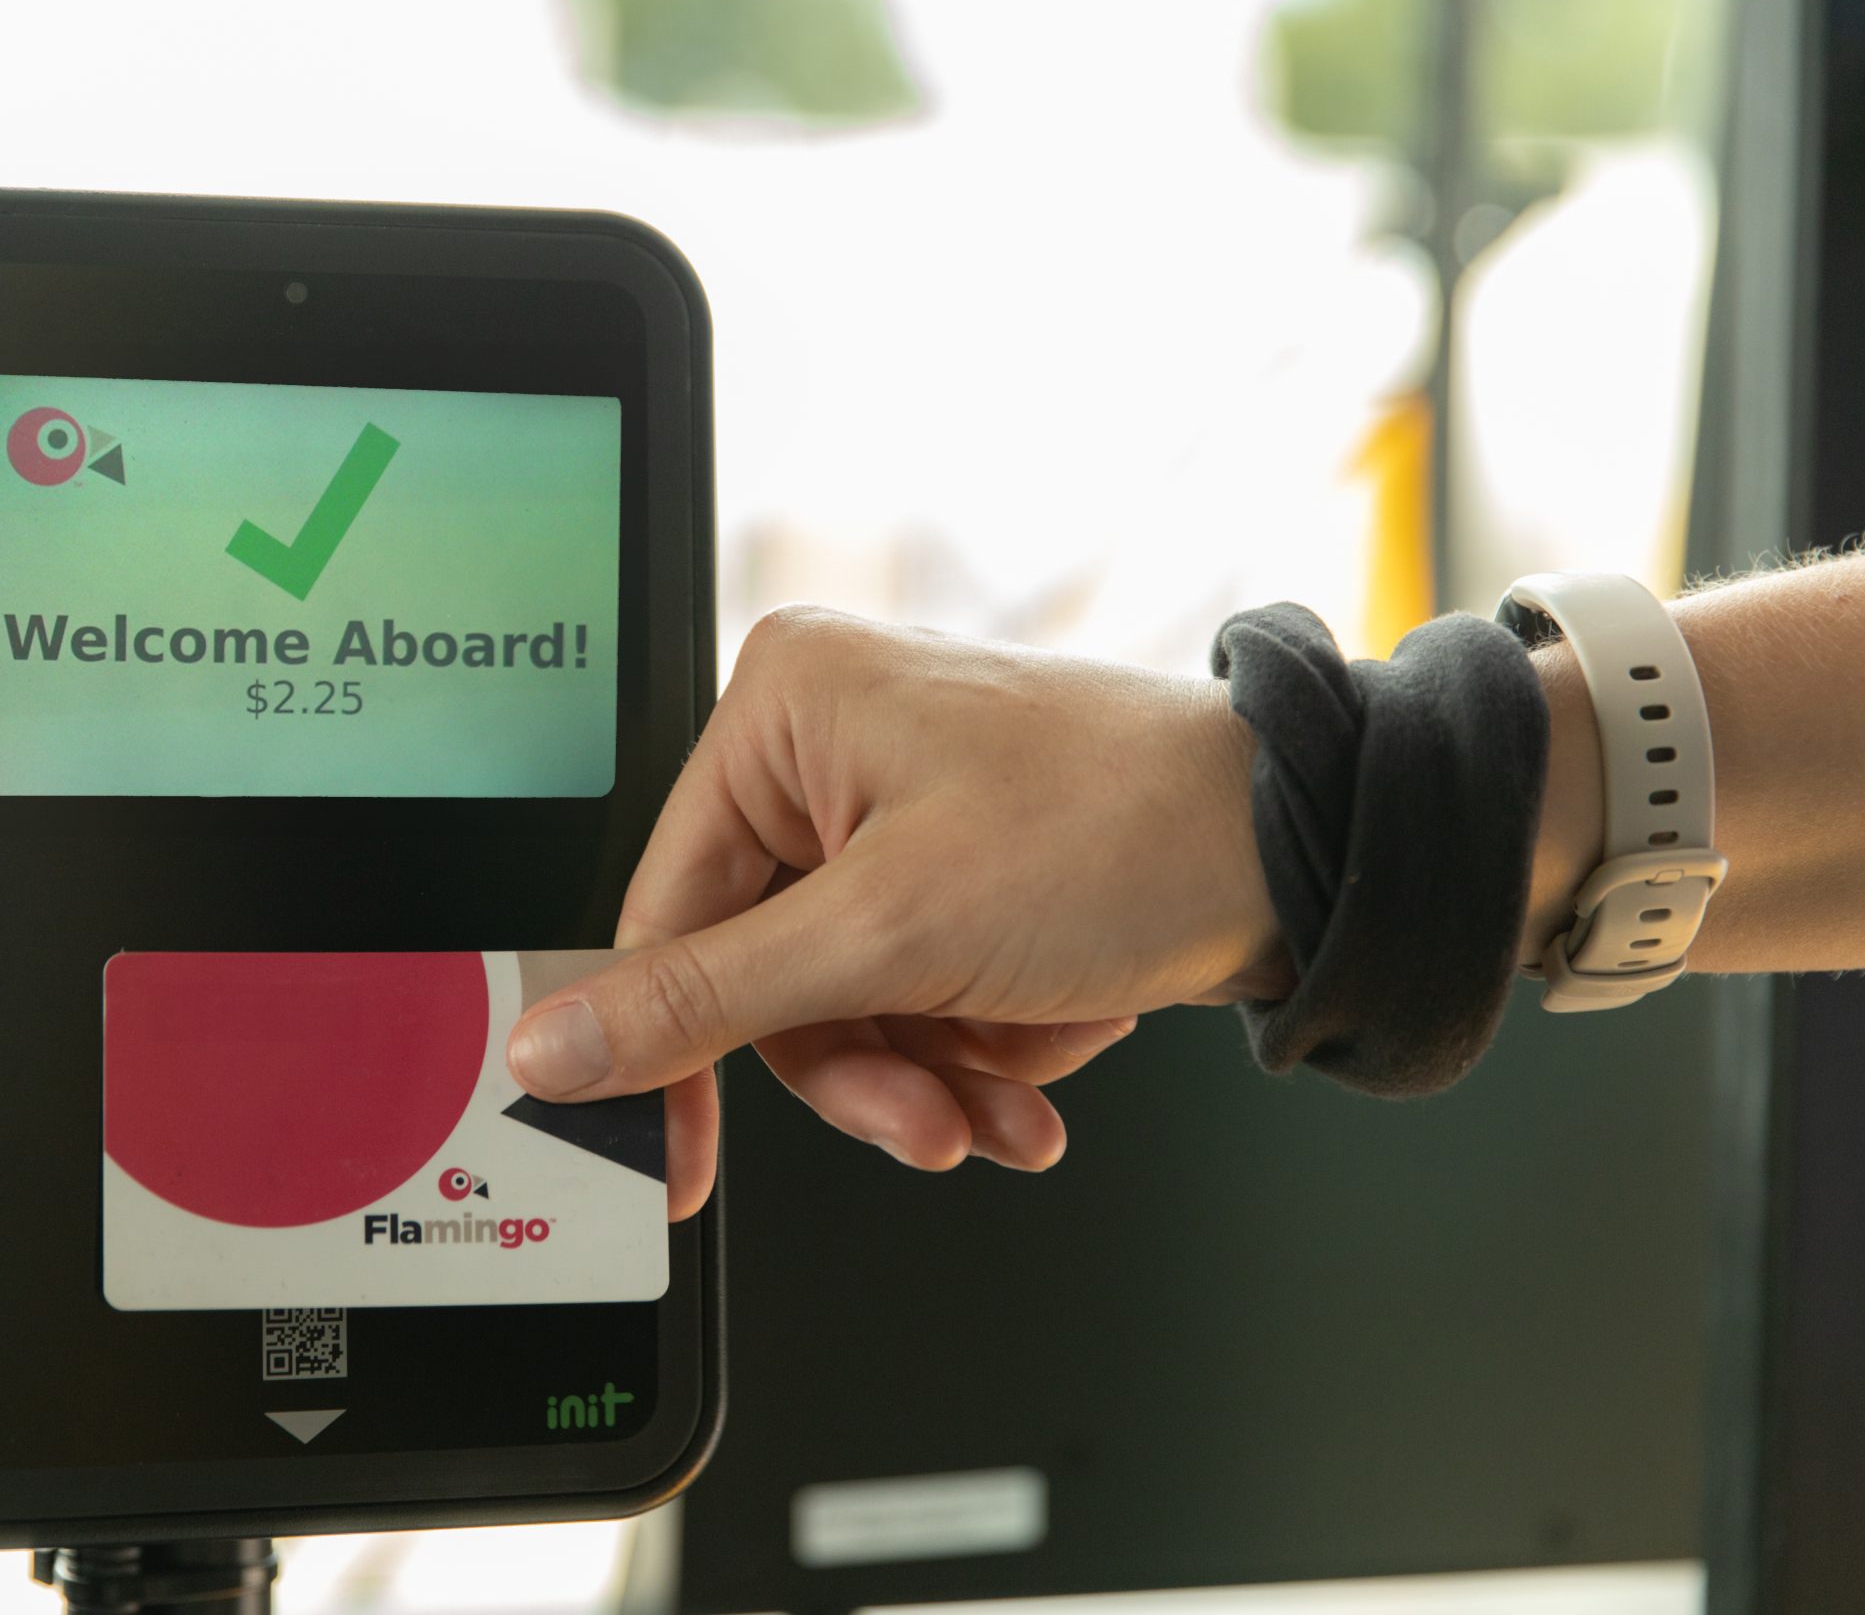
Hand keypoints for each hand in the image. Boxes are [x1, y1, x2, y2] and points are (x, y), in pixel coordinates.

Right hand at [504, 606, 1291, 1217]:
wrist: (1308, 852)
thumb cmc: (1125, 829)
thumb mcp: (890, 933)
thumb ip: (708, 996)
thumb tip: (556, 1043)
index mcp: (779, 709)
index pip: (665, 911)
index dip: (672, 1047)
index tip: (671, 1155)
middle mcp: (829, 745)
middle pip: (764, 974)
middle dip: (861, 1063)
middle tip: (923, 1117)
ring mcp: (901, 807)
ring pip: (847, 1000)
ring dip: (928, 1072)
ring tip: (1006, 1098)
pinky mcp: (963, 863)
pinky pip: (917, 992)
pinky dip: (976, 1046)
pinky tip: (1040, 1060)